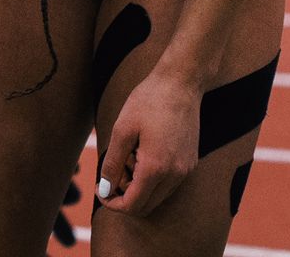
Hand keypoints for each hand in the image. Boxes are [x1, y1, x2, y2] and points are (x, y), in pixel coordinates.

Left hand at [97, 68, 202, 215]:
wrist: (180, 84)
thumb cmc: (148, 102)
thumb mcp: (122, 130)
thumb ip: (112, 163)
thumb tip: (105, 190)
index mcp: (156, 169)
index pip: (133, 206)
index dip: (112, 203)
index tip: (100, 189)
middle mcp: (176, 176)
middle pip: (146, 205)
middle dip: (124, 193)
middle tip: (113, 166)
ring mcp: (186, 170)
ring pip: (157, 195)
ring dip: (138, 184)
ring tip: (128, 154)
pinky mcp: (190, 163)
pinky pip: (168, 183)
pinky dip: (151, 176)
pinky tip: (142, 151)